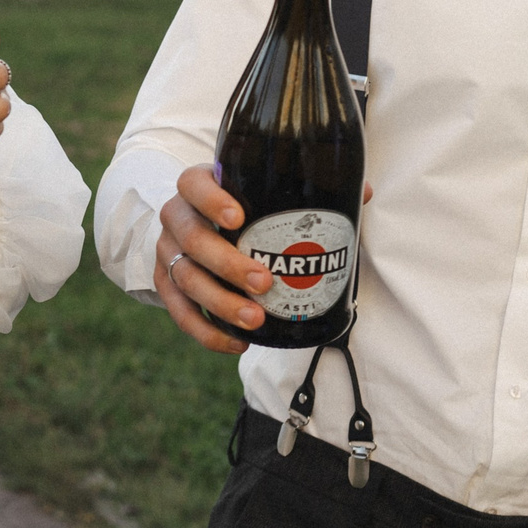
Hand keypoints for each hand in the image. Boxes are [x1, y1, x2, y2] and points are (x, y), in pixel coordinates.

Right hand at [150, 164, 369, 353]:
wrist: (199, 225)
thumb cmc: (240, 206)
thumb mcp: (263, 190)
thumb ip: (307, 188)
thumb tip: (361, 192)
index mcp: (198, 187)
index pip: (193, 185)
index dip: (210, 201)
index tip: (238, 218)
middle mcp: (176, 218)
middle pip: (191, 239)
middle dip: (227, 264)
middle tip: (264, 282)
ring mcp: (167, 252)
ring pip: (185, 279)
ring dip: (220, 303)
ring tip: (255, 320)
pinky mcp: (166, 285)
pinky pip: (180, 313)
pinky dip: (207, 332)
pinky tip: (237, 342)